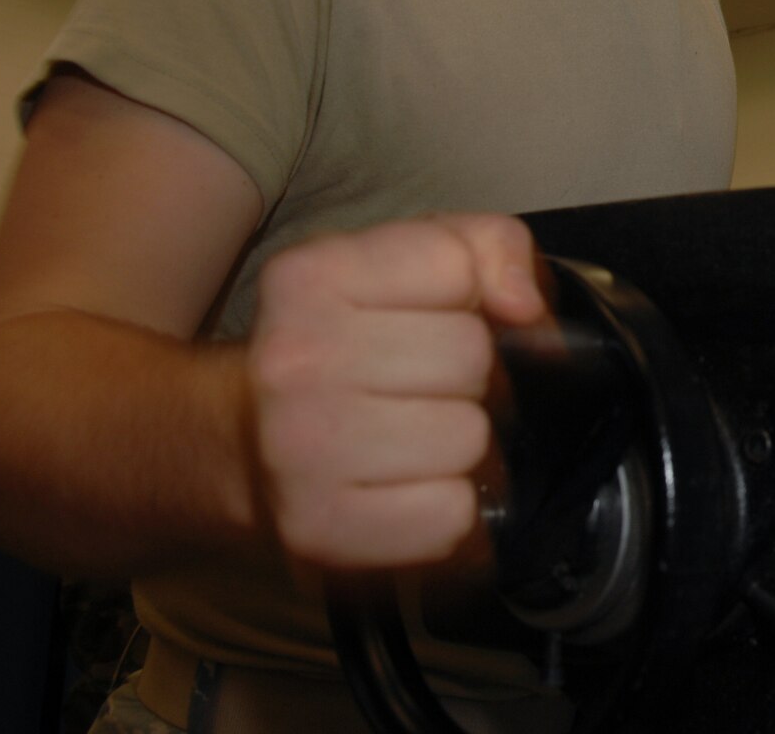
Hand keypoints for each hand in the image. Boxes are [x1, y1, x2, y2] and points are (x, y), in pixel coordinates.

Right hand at [246, 213, 548, 568]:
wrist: (249, 444)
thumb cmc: (354, 344)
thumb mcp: (414, 262)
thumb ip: (490, 247)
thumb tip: (525, 307)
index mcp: (312, 276)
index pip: (459, 268)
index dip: (471, 296)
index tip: (440, 317)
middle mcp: (293, 359)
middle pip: (470, 357)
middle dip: (471, 375)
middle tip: (430, 389)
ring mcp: (299, 449)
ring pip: (469, 437)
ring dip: (462, 443)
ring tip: (419, 438)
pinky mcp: (320, 527)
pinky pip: (451, 515)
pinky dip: (447, 509)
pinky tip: (410, 488)